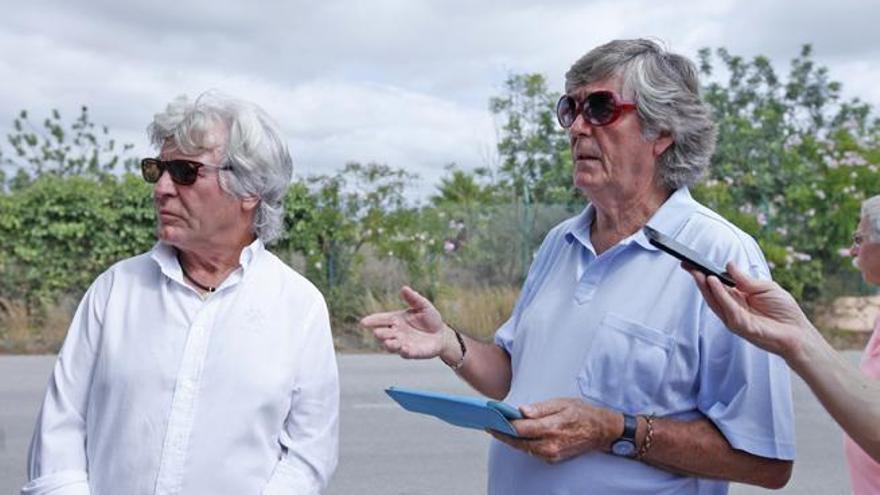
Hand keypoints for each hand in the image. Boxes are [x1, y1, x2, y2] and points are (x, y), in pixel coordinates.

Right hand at [360, 286, 451, 358]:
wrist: (441, 335)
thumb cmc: (430, 319)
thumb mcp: (423, 306)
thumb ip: (413, 298)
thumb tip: (404, 288)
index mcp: (396, 319)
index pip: (381, 319)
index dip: (372, 321)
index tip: (363, 323)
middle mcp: (397, 332)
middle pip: (383, 334)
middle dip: (380, 334)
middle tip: (377, 333)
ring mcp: (403, 343)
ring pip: (391, 345)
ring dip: (389, 344)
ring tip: (388, 343)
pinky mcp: (412, 353)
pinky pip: (405, 353)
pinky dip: (404, 351)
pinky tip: (404, 348)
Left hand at [488, 398, 617, 462]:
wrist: (601, 431)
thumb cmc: (581, 413)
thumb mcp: (562, 403)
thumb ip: (540, 408)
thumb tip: (521, 411)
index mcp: (551, 427)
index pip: (520, 429)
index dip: (503, 425)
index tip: (491, 419)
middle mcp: (550, 444)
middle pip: (518, 442)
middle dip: (502, 434)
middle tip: (489, 426)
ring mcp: (552, 454)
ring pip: (524, 448)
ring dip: (511, 440)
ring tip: (498, 429)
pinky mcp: (553, 458)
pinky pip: (533, 452)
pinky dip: (523, 444)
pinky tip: (516, 436)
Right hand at [684, 262, 815, 359]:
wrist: (797, 332)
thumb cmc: (784, 311)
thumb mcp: (764, 287)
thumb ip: (744, 279)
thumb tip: (728, 264)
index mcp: (738, 299)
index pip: (718, 286)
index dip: (706, 275)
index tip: (693, 264)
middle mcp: (733, 309)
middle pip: (712, 293)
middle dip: (699, 280)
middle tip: (688, 267)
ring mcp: (734, 318)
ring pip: (715, 301)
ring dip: (705, 286)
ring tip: (698, 272)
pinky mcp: (739, 325)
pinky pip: (726, 307)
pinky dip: (718, 294)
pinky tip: (713, 281)